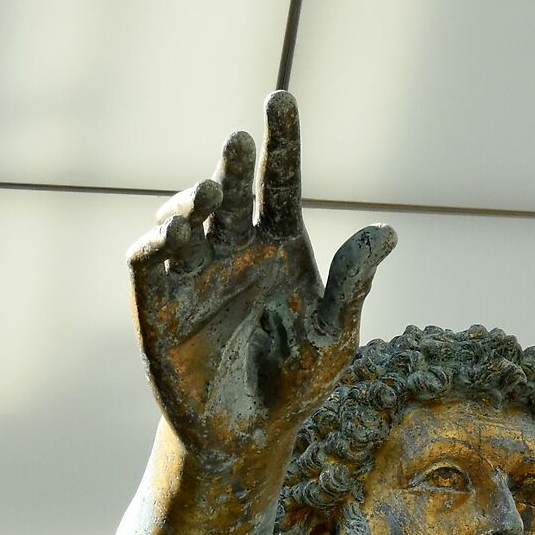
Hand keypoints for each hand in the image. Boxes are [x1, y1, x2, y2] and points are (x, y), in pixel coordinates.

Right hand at [128, 90, 395, 455]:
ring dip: (192, 200)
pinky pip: (147, 264)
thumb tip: (387, 232)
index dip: (280, 139)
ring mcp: (193, 273)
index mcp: (280, 244)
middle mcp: (234, 248)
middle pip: (231, 191)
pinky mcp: (157, 305)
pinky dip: (154, 244)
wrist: (251, 436)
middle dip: (233, 162)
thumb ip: (352, 284)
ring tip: (210, 192)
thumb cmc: (298, 382)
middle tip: (240, 143)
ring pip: (186, 218)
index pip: (279, 180)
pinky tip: (170, 233)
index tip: (281, 98)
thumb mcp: (335, 335)